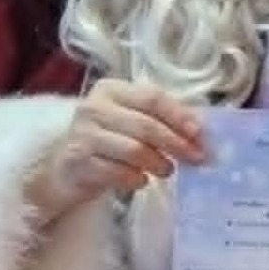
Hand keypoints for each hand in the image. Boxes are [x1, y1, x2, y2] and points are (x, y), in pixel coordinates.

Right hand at [28, 80, 203, 221]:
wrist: (66, 167)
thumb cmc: (109, 140)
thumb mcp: (132, 120)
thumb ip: (163, 119)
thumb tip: (202, 133)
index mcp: (112, 89)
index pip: (152, 98)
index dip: (180, 116)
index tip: (200, 134)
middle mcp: (93, 107)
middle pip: (146, 125)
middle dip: (176, 144)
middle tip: (196, 158)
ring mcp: (82, 135)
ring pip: (133, 150)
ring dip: (158, 163)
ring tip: (167, 170)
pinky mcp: (77, 163)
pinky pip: (116, 172)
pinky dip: (136, 178)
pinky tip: (142, 180)